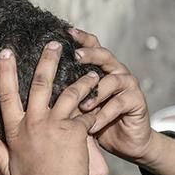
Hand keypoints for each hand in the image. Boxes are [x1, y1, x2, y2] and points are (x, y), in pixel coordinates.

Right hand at [0, 42, 101, 174]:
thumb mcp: (7, 168)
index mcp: (16, 130)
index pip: (7, 95)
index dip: (5, 72)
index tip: (5, 52)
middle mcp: (34, 123)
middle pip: (40, 84)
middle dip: (47, 60)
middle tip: (54, 43)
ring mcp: (55, 125)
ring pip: (69, 93)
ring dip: (81, 80)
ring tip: (91, 71)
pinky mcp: (74, 130)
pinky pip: (86, 112)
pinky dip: (95, 104)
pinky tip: (104, 97)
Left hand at [71, 28, 174, 174]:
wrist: (125, 142)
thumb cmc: (96, 121)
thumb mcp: (78, 106)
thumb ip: (66, 93)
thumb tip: (38, 85)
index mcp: (101, 69)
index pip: (92, 46)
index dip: (81, 38)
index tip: (66, 31)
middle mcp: (116, 71)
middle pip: (104, 55)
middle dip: (89, 54)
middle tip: (75, 57)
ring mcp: (129, 85)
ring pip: (113, 79)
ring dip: (95, 92)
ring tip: (82, 106)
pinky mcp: (137, 101)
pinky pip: (120, 103)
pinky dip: (104, 115)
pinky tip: (92, 125)